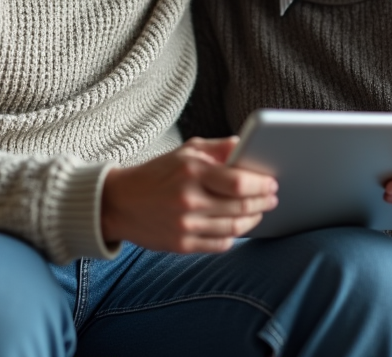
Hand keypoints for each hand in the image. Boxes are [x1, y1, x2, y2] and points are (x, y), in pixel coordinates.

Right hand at [101, 137, 278, 252]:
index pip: (238, 182)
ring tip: (259, 212)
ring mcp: (185, 226)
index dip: (261, 184)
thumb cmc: (157, 174)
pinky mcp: (181, 245)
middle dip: (263, 202)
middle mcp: (189, 200)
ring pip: (234, 228)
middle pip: (241, 206)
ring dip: (253, 220)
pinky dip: (234, 236)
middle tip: (272, 198)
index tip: (272, 182)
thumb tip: (247, 145)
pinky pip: (220, 244)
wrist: (119, 203)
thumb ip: (218, 148)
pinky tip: (237, 227)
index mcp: (191, 172)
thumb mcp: (184, 152)